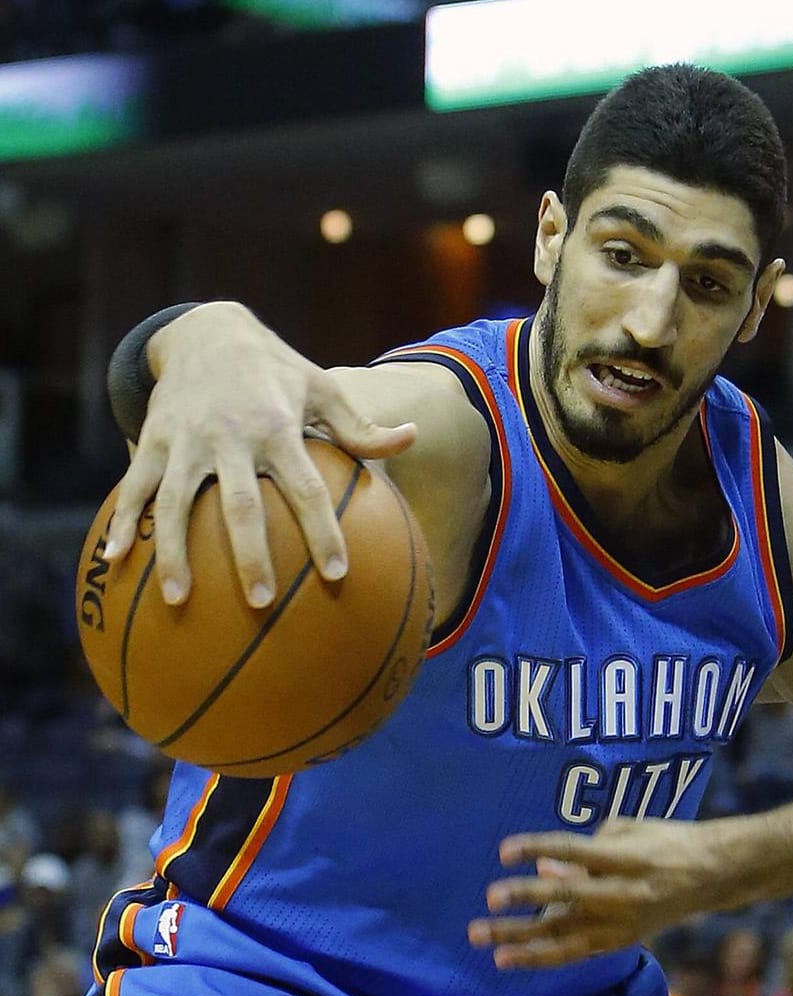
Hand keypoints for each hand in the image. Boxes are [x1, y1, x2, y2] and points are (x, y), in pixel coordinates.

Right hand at [102, 302, 415, 606]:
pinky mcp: (152, 439)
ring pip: (176, 503)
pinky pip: (134, 487)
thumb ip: (361, 426)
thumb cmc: (277, 370)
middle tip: (261, 604)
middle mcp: (231, 437)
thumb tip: (413, 437)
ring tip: (179, 600)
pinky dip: (123, 522)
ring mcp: (186, 440)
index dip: (322, 531)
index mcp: (279, 428)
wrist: (207, 331)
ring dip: (175, 553)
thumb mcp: (323, 387)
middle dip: (250, 555)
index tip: (338, 573)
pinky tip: (115, 561)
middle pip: (240, 506)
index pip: (306, 488)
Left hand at [467, 817, 729, 968]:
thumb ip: (586, 848)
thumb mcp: (630, 831)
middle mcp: (624, 894)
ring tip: (482, 936)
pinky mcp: (619, 942)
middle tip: (490, 897)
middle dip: (526, 897)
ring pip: (564, 934)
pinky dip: (538, 956)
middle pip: (568, 896)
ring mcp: (621, 924)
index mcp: (628, 858)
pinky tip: (507, 957)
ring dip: (520, 936)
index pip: (575, 851)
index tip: (505, 850)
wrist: (710, 876)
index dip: (539, 849)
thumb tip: (543, 866)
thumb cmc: (665, 842)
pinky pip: (572, 953)